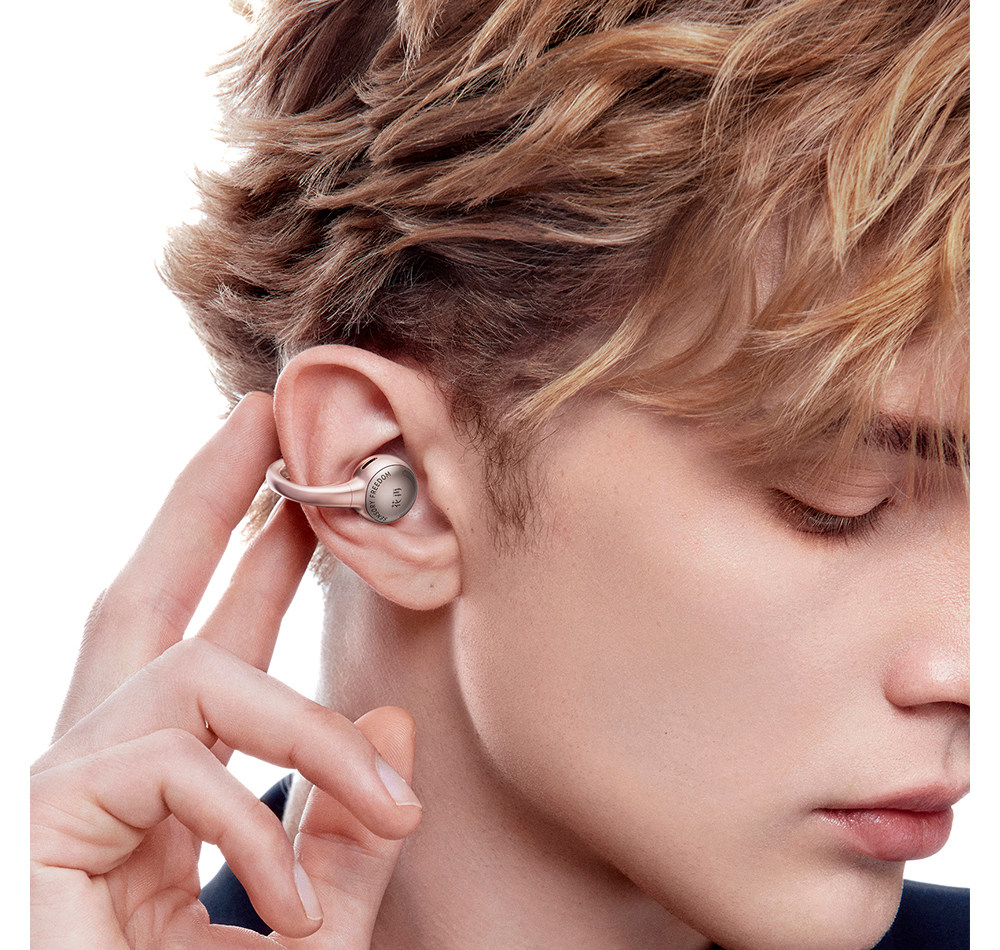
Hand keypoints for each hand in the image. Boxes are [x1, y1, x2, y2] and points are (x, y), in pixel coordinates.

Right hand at [30, 392, 421, 947]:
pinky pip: (175, 764)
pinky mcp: (51, 825)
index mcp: (165, 775)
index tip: (297, 488)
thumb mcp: (318, 929)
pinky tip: (299, 902)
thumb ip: (348, 835)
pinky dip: (255, 823)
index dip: (251, 555)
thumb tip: (391, 725)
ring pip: (194, 675)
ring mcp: (72, 788)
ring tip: (389, 809)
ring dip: (307, 731)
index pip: (209, 637)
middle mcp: (108, 761)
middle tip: (261, 417)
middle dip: (202, 499)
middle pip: (145, 593)